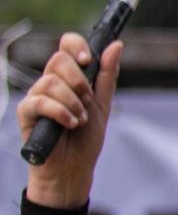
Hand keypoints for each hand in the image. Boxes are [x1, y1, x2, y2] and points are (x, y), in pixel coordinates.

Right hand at [17, 33, 123, 208]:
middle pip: (58, 60)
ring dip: (72, 102)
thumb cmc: (86, 138)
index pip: (66, 47)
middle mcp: (50, 83)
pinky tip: (70, 124)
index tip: (88, 59)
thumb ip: (107, 76)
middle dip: (79, 81)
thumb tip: (115, 45)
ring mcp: (36, 97)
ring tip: (80, 119)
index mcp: (69, 78)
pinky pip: (38, 101)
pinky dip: (60, 112)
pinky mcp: (25, 113)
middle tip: (88, 100)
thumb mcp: (103, 105)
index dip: (76, 46)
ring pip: (50, 81)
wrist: (73, 168)